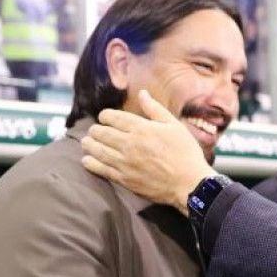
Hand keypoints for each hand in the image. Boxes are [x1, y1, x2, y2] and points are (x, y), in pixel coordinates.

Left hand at [80, 89, 215, 211]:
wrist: (190, 183)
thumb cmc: (185, 153)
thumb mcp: (174, 126)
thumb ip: (155, 109)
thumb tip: (142, 93)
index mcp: (141, 128)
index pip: (112, 117)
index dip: (105, 116)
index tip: (105, 117)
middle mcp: (129, 144)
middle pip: (101, 133)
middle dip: (95, 130)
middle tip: (94, 131)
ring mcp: (125, 162)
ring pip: (97, 150)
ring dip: (89, 145)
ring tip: (86, 143)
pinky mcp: (124, 179)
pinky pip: (101, 169)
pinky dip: (91, 163)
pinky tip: (87, 160)